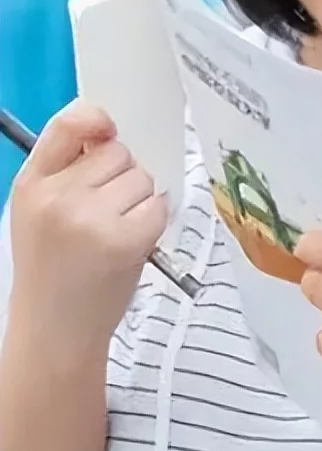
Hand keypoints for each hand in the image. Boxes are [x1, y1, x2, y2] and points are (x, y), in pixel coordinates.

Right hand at [6, 102, 168, 353]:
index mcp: (32, 184)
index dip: (96, 119)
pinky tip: (132, 244)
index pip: (67, 125)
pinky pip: (160, 206)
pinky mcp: (125, 239)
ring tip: (115, 232)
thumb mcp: (41, 212)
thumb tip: (112, 130)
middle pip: (120, 153)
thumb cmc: (55, 267)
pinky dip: (154, 222)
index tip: (108, 128)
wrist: (55, 331)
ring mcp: (92, 218)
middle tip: (105, 214)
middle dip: (122, 177)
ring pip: (143, 178)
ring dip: (141, 200)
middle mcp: (58, 197)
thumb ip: (69, 170)